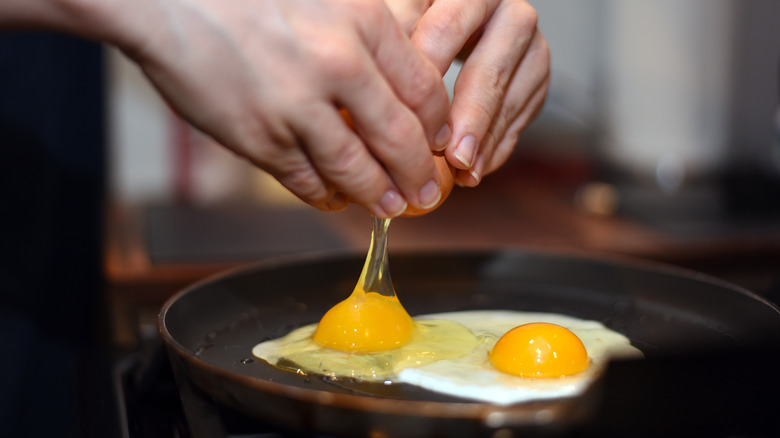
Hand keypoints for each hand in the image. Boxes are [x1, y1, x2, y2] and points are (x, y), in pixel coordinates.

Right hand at [122, 0, 453, 216]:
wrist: (166, 0)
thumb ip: (366, 31)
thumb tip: (402, 79)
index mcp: (362, 20)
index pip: (425, 89)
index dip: (438, 127)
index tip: (440, 144)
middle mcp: (338, 64)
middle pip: (400, 138)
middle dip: (419, 174)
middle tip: (426, 193)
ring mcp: (297, 104)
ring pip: (356, 168)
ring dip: (378, 195)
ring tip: (389, 206)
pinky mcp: (260, 137)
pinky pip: (306, 180)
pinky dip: (327, 195)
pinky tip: (336, 198)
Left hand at [387, 0, 549, 186]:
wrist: (461, 28)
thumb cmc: (418, 24)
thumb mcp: (403, 18)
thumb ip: (396, 37)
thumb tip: (384, 80)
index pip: (446, 31)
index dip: (425, 77)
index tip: (405, 116)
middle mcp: (508, 10)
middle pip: (489, 71)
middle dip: (468, 119)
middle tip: (451, 156)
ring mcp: (529, 44)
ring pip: (509, 99)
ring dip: (484, 142)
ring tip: (462, 171)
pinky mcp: (537, 74)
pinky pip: (520, 118)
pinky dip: (495, 148)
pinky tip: (474, 170)